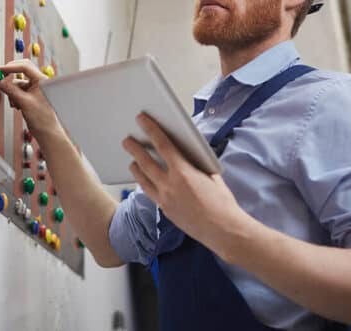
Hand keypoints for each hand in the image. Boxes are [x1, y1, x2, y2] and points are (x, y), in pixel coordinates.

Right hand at [0, 59, 61, 137]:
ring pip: (18, 83)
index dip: (11, 67)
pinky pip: (18, 91)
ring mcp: (34, 89)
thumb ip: (11, 90)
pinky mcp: (30, 96)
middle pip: (21, 71)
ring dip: (12, 91)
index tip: (0, 70)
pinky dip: (14, 96)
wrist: (46, 132)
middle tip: (0, 77)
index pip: (25, 67)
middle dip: (10, 75)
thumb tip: (1, 81)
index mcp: (42, 80)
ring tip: (14, 102)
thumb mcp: (24, 102)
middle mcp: (39, 82)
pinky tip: (16, 105)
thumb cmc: (43, 119)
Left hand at [123, 113, 245, 250]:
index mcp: (183, 172)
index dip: (151, 129)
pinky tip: (145, 181)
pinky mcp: (165, 211)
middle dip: (134, 149)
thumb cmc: (222, 201)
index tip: (142, 120)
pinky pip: (150, 193)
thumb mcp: (211, 174)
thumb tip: (186, 153)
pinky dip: (146, 184)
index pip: (162, 145)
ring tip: (132, 161)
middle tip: (127, 140)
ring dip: (136, 168)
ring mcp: (165, 200)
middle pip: (145, 162)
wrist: (223, 230)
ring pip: (143, 180)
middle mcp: (169, 185)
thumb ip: (195, 163)